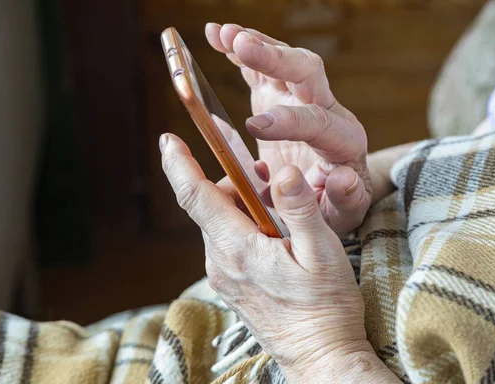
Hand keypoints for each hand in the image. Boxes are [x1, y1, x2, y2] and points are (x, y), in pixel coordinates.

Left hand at [160, 133, 398, 381]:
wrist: (320, 356)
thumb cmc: (325, 306)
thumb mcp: (323, 253)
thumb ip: (302, 209)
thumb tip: (283, 171)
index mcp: (237, 248)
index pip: (196, 196)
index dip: (179, 164)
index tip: (168, 139)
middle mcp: (220, 262)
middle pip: (210, 204)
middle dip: (234, 183)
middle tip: (270, 179)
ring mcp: (222, 275)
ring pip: (219, 223)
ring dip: (241, 206)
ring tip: (280, 213)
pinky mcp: (230, 284)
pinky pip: (225, 242)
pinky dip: (241, 226)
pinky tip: (273, 236)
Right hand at [205, 23, 371, 235]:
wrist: (328, 193)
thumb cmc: (334, 206)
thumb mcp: (343, 215)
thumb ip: (345, 199)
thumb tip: (343, 177)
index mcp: (343, 141)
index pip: (318, 121)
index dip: (288, 119)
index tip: (253, 125)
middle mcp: (327, 110)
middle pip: (307, 73)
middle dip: (274, 58)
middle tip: (242, 46)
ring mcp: (302, 99)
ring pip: (285, 61)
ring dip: (255, 44)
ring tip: (222, 34)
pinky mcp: (280, 96)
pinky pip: (261, 68)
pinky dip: (239, 51)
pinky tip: (216, 36)